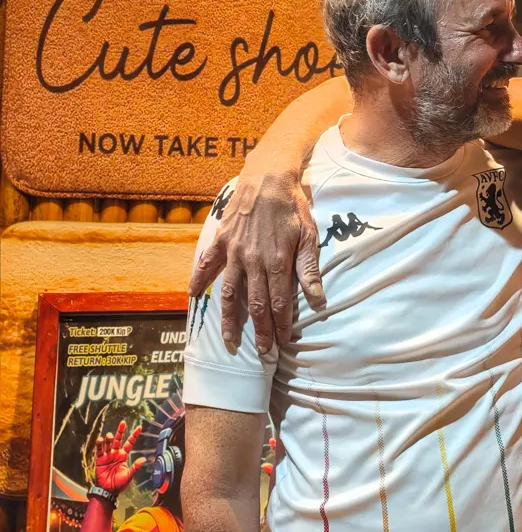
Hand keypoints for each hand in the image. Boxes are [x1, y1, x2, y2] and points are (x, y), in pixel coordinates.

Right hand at [91, 422, 145, 494]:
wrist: (108, 490)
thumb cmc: (119, 484)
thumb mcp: (129, 475)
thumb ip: (135, 467)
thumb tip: (144, 459)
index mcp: (123, 456)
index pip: (130, 443)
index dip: (134, 435)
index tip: (139, 427)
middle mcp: (116, 453)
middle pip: (119, 439)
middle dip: (121, 431)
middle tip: (123, 423)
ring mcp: (108, 455)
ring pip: (109, 443)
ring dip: (109, 438)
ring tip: (110, 436)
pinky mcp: (100, 459)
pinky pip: (99, 450)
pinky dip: (99, 445)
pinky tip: (100, 440)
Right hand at [191, 170, 322, 355]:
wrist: (268, 177)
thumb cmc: (293, 207)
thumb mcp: (308, 235)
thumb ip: (309, 268)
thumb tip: (317, 298)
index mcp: (277, 262)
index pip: (279, 303)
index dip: (281, 325)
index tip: (282, 343)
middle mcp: (253, 262)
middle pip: (256, 305)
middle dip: (260, 332)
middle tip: (262, 354)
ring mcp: (234, 252)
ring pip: (230, 293)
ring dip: (229, 320)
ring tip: (229, 342)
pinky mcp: (221, 240)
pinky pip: (207, 264)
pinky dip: (199, 280)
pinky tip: (194, 298)